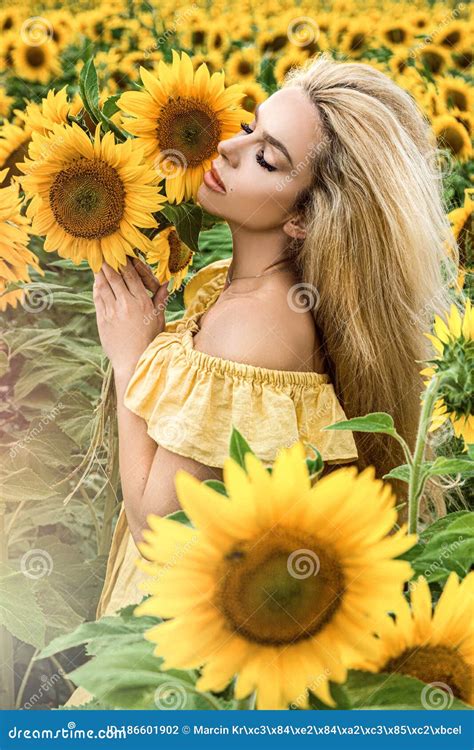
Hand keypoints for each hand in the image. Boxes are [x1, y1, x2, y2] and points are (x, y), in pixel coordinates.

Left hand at [93, 257, 168, 375]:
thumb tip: (165, 283)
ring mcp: (112, 311)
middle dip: (109, 263)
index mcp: (142, 302)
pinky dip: (97, 287)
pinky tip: (97, 281)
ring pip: (104, 285)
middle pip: (115, 276)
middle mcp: (126, 304)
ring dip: (100, 272)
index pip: (131, 275)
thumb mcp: (158, 319)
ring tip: (98, 262)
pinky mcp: (102, 319)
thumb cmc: (149, 341)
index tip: (120, 253)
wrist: (133, 361)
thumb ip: (159, 299)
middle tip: (104, 252)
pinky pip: (98, 298)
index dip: (124, 262)